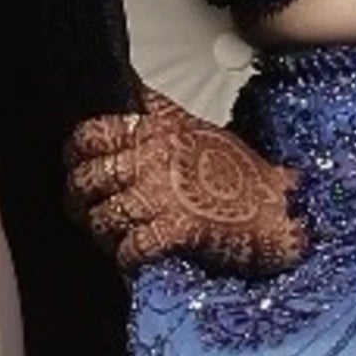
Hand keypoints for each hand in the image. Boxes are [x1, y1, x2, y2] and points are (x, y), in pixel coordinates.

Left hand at [66, 91, 303, 278]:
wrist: (281, 210)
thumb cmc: (243, 174)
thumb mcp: (195, 127)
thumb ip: (157, 115)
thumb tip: (128, 94)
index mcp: (158, 129)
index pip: (91, 133)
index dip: (74, 154)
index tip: (74, 166)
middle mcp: (154, 157)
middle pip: (88, 177)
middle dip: (80, 200)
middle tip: (85, 211)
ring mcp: (163, 194)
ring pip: (102, 216)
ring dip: (102, 234)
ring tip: (112, 240)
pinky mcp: (175, 230)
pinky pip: (129, 248)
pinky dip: (127, 260)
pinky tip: (134, 261)